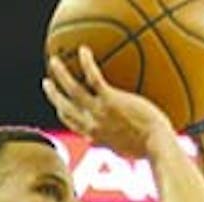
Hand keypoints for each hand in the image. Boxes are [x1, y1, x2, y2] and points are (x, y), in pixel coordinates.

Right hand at [43, 46, 172, 158]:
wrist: (156, 146)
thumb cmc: (148, 148)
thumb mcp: (124, 150)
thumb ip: (112, 144)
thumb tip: (102, 142)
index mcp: (95, 136)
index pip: (73, 124)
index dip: (63, 113)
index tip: (59, 106)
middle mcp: (92, 124)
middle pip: (65, 107)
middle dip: (53, 95)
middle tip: (47, 82)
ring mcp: (99, 112)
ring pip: (72, 90)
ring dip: (61, 75)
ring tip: (54, 61)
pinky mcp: (110, 100)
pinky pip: (93, 78)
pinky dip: (86, 64)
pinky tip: (84, 50)